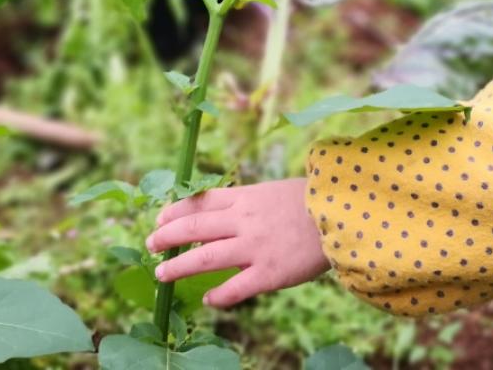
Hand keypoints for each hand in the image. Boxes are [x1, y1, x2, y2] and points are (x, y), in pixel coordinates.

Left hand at [146, 177, 329, 306]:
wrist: (342, 213)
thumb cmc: (310, 202)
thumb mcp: (273, 192)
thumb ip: (247, 205)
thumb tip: (221, 221)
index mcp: (247, 197)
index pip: (202, 201)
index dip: (176, 210)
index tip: (159, 218)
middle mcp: (245, 220)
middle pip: (195, 227)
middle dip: (168, 236)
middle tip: (150, 244)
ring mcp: (255, 247)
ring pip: (205, 257)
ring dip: (179, 267)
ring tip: (162, 274)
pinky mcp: (269, 272)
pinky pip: (235, 288)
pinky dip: (218, 296)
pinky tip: (209, 300)